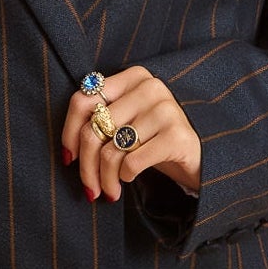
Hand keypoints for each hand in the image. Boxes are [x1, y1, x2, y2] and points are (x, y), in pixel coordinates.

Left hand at [61, 65, 201, 202]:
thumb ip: (100, 121)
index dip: (69, 132)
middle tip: (89, 188)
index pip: (83, 100)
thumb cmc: (154, 140)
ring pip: (111, 150)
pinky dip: (125, 177)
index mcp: (132, 77)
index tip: (69, 158)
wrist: (200, 155)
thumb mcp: (127, 122)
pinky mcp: (177, 135)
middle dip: (86, 166)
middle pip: (94, 129)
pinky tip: (129, 179)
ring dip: (105, 178)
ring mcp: (166, 109)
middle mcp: (150, 87)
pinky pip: (131, 162)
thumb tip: (68, 152)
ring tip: (110, 191)